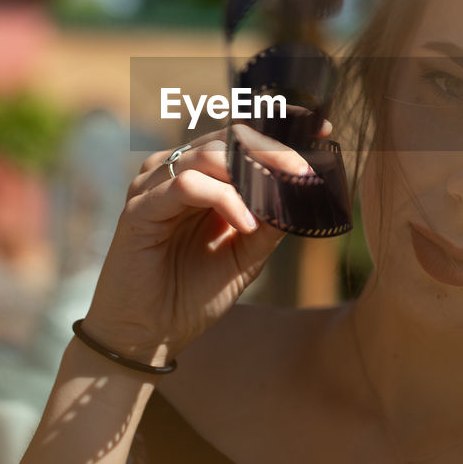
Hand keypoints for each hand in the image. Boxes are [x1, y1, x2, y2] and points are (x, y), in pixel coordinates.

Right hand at [80, 120, 329, 367]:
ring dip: (250, 175)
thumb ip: (271, 222)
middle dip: (273, 151)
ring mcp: (154, 185)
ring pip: (209, 155)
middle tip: (305, 169)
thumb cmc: (191, 294)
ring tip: (275, 203)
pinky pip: (187, 185)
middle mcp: (177, 171)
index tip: (323, 129)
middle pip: (231, 139)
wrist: (148, 335)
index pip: (244, 136)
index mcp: (203, 176)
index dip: (282, 127)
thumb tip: (305, 191)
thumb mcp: (245, 255)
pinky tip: (246, 224)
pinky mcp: (139, 208)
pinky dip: (223, 200)